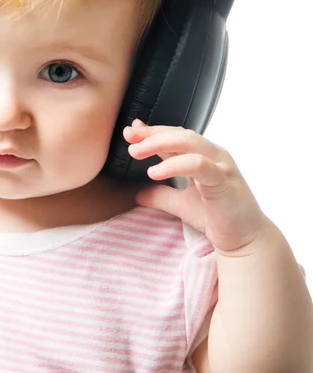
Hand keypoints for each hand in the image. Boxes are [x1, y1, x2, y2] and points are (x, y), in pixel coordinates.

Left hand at [124, 118, 268, 254]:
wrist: (244, 240)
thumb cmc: (217, 217)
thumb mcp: (180, 203)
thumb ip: (160, 194)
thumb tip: (136, 193)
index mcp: (203, 155)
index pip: (175, 135)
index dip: (151, 132)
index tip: (129, 132)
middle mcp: (213, 154)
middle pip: (179, 134)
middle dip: (151, 134)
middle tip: (128, 138)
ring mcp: (220, 165)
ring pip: (188, 142)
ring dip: (159, 144)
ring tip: (136, 152)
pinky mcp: (224, 180)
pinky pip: (198, 164)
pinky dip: (174, 164)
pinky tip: (154, 172)